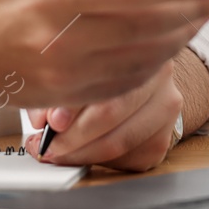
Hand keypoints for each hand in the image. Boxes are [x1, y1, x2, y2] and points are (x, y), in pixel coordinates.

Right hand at [0, 0, 208, 106]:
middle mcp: (62, 39)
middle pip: (150, 27)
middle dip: (199, 9)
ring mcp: (66, 73)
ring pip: (145, 58)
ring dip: (183, 35)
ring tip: (206, 14)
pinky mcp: (66, 95)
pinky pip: (125, 82)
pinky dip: (156, 62)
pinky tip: (171, 43)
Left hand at [24, 58, 182, 171]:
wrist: (140, 86)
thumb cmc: (97, 75)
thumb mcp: (71, 71)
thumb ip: (56, 88)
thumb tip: (42, 120)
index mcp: (131, 45)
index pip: (101, 77)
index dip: (72, 103)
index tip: (50, 122)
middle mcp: (156, 74)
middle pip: (112, 112)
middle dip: (73, 135)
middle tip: (49, 145)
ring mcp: (165, 107)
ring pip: (120, 141)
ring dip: (82, 154)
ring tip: (58, 154)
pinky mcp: (163, 139)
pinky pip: (128, 159)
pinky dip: (99, 162)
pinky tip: (81, 155)